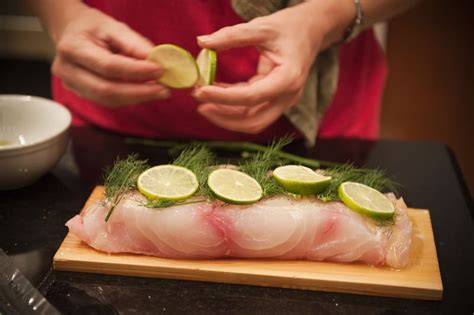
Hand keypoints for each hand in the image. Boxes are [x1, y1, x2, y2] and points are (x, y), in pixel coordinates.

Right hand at [51, 4, 168, 106]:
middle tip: (164, 90)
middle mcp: (67, 70)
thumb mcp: (113, 27)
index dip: (136, 71)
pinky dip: (130, 99)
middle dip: (139, 92)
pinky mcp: (81, 94)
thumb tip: (157, 61)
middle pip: (107, 90)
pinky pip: (109, 102)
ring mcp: (72, 86)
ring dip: (137, 98)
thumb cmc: (94, 28)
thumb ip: (134, 44)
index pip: (108, 66)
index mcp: (73, 48)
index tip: (159, 71)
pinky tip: (146, 93)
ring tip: (159, 92)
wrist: (72, 33)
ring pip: (108, 100)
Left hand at [193, 1, 350, 133]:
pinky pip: (251, 110)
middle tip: (198, 103)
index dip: (223, 98)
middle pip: (253, 121)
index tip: (200, 91)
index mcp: (288, 79)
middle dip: (223, 116)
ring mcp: (282, 101)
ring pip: (251, 121)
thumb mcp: (261, 27)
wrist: (312, 29)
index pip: (251, 98)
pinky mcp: (275, 99)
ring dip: (225, 115)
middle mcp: (288, 96)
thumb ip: (232, 36)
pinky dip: (232, 105)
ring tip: (202, 98)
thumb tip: (202, 42)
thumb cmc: (289, 26)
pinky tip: (213, 92)